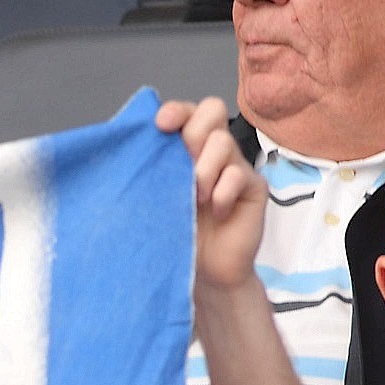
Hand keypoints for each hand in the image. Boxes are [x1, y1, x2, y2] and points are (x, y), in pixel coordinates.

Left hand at [157, 96, 265, 294]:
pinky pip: (238, 174)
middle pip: (211, 111)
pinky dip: (222, 193)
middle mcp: (211, 152)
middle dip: (193, 134)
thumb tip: (131, 147)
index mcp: (186, 149)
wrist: (204, 274)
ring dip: (204, 170)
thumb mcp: (155, 200)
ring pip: (223, 142)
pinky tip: (216, 213)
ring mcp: (235, 167)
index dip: (176, 111)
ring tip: (195, 199)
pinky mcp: (253, 186)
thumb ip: (151, 171)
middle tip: (183, 166)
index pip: (187, 112)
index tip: (161, 125)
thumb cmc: (177, 236)